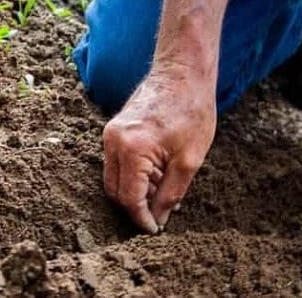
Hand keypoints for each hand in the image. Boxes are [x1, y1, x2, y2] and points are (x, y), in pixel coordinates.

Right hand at [102, 67, 215, 232]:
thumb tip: (158, 218)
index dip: (141, 218)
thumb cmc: (191, 110)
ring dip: (134, 191)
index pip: (129, 197)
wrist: (183, 72)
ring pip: (113, 178)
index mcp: (132, 149)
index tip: (155, 229)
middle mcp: (113, 141)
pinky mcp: (114, 129)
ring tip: (162, 189)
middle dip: (135, 207)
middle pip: (114, 190)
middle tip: (159, 214)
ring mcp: (110, 133)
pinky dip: (132, 175)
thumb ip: (171, 193)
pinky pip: (116, 162)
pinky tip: (156, 173)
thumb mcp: (189, 160)